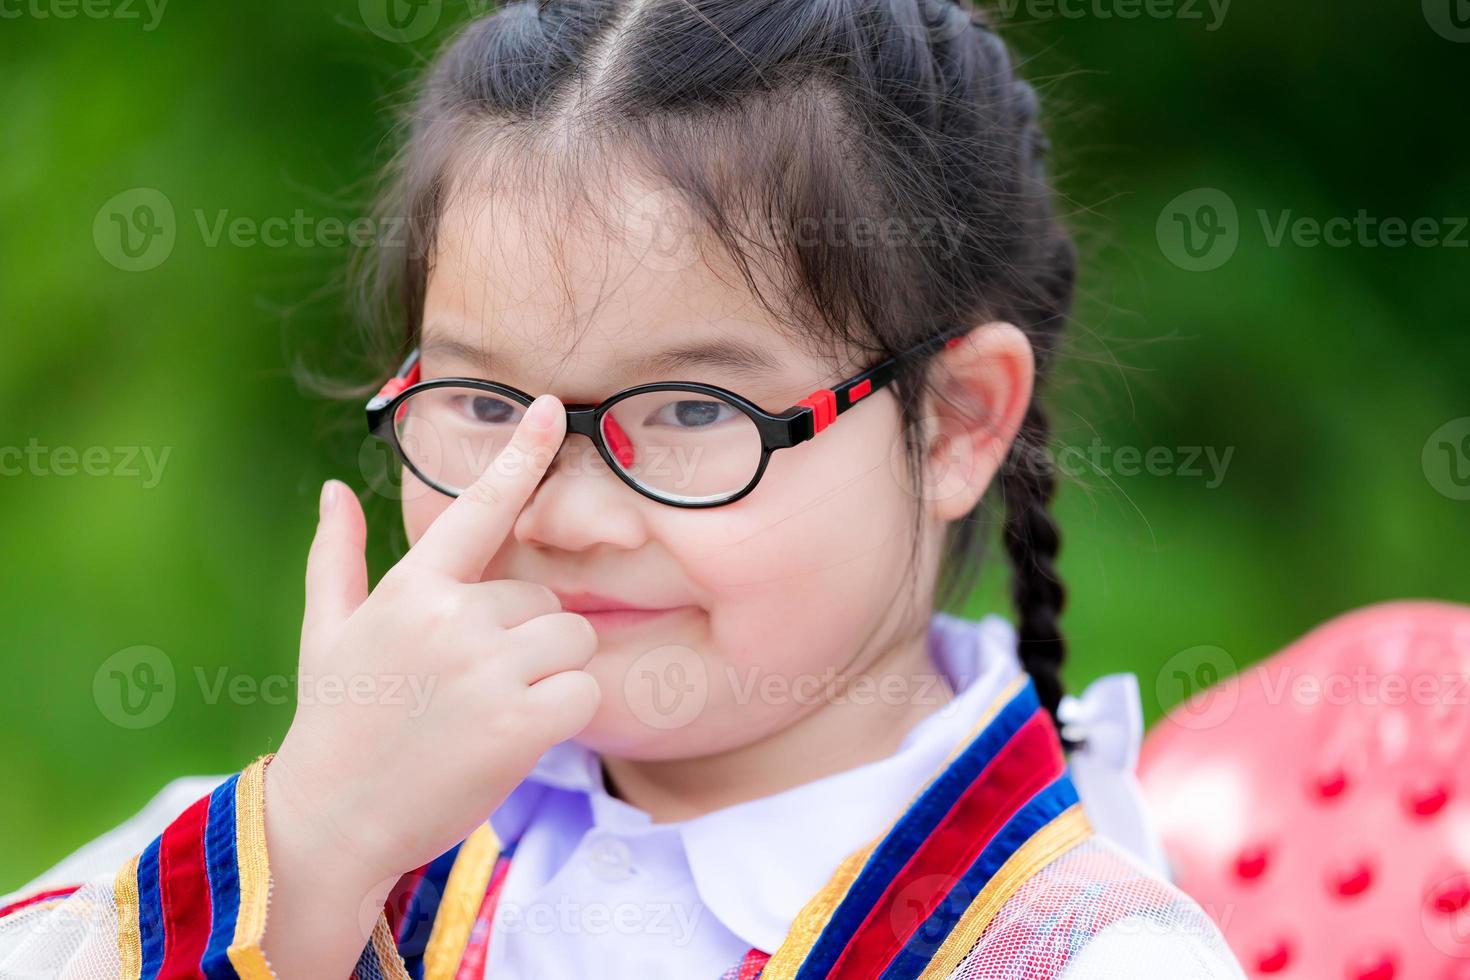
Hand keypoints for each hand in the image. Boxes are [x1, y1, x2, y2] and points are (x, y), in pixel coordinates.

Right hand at [266, 393, 598, 893]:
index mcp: (412, 588)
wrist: (331, 823)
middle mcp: (452, 618)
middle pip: (546, 596)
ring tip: (494, 709)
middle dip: (528, 637)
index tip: (555, 407)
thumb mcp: (326, 632)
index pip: (480, 506)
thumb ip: (337, 557)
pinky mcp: (518, 721)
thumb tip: (330, 490)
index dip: (522, 453)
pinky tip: (518, 735)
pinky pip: (584, 689)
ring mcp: (486, 668)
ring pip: (573, 637)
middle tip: (474, 686)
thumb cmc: (336, 722)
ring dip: (552, 671)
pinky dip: (567, 712)